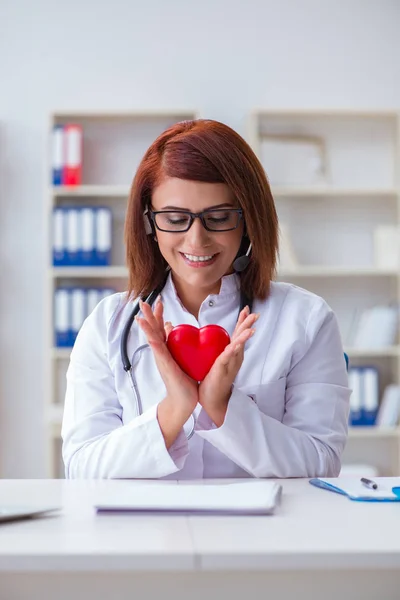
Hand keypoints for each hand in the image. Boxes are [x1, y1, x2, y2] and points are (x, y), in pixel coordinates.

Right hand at [135, 299, 198, 416]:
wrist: (182, 400)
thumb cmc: (183, 378)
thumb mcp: (179, 356)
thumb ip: (174, 342)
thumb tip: (170, 326)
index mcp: (165, 348)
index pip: (160, 327)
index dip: (158, 314)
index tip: (159, 299)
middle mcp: (160, 352)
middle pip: (153, 330)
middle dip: (148, 315)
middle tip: (143, 301)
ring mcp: (161, 359)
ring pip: (152, 339)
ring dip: (147, 327)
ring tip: (140, 315)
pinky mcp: (165, 367)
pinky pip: (159, 352)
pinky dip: (154, 343)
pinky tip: (151, 337)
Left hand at [198, 306, 258, 425]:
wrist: (212, 400)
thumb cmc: (213, 379)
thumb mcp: (216, 360)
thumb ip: (217, 348)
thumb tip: (210, 336)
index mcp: (232, 353)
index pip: (238, 334)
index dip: (242, 321)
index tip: (246, 308)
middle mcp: (234, 358)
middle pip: (242, 338)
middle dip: (248, 325)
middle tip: (255, 314)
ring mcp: (230, 364)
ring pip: (238, 347)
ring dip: (244, 337)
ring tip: (251, 328)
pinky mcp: (222, 370)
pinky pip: (227, 358)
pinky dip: (232, 351)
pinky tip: (235, 345)